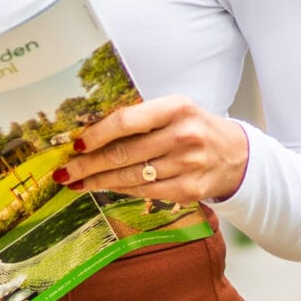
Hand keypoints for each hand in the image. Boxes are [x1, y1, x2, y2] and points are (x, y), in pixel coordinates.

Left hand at [51, 96, 247, 204]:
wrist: (236, 155)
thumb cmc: (195, 127)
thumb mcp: (174, 111)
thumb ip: (141, 118)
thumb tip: (91, 132)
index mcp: (176, 108)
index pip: (126, 121)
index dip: (97, 134)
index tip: (75, 143)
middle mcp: (183, 136)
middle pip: (124, 154)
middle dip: (88, 164)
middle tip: (64, 171)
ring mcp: (188, 165)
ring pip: (130, 176)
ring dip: (98, 181)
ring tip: (77, 182)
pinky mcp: (189, 191)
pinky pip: (144, 192)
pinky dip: (121, 190)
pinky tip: (106, 187)